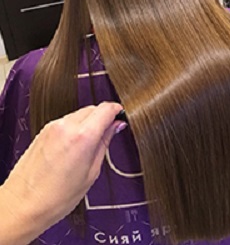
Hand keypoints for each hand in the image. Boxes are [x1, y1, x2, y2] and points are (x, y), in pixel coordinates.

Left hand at [0, 102, 124, 243]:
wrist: (22, 205)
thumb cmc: (55, 197)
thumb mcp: (91, 172)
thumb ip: (104, 144)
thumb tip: (114, 127)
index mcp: (82, 136)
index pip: (106, 109)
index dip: (117, 111)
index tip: (121, 117)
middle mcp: (65, 127)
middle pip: (92, 109)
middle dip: (103, 118)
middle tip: (108, 134)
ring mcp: (51, 128)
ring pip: (79, 114)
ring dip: (88, 123)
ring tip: (89, 146)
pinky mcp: (42, 133)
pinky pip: (65, 122)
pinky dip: (74, 129)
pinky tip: (74, 148)